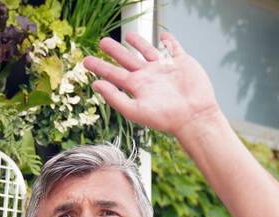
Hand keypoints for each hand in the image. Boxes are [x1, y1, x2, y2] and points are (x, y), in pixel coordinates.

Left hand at [82, 31, 221, 137]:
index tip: (86, 60)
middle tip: (103, 42)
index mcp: (137, 86)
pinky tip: (164, 36)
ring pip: (148, 51)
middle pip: (127, 59)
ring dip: (139, 43)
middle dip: (115, 51)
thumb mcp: (134, 110)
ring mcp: (164, 69)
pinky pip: (173, 49)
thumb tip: (95, 84)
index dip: (99, 67)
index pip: (113, 74)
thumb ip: (114, 97)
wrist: (193, 116)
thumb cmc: (165, 118)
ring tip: (129, 36)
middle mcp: (149, 76)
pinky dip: (169, 42)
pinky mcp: (181, 62)